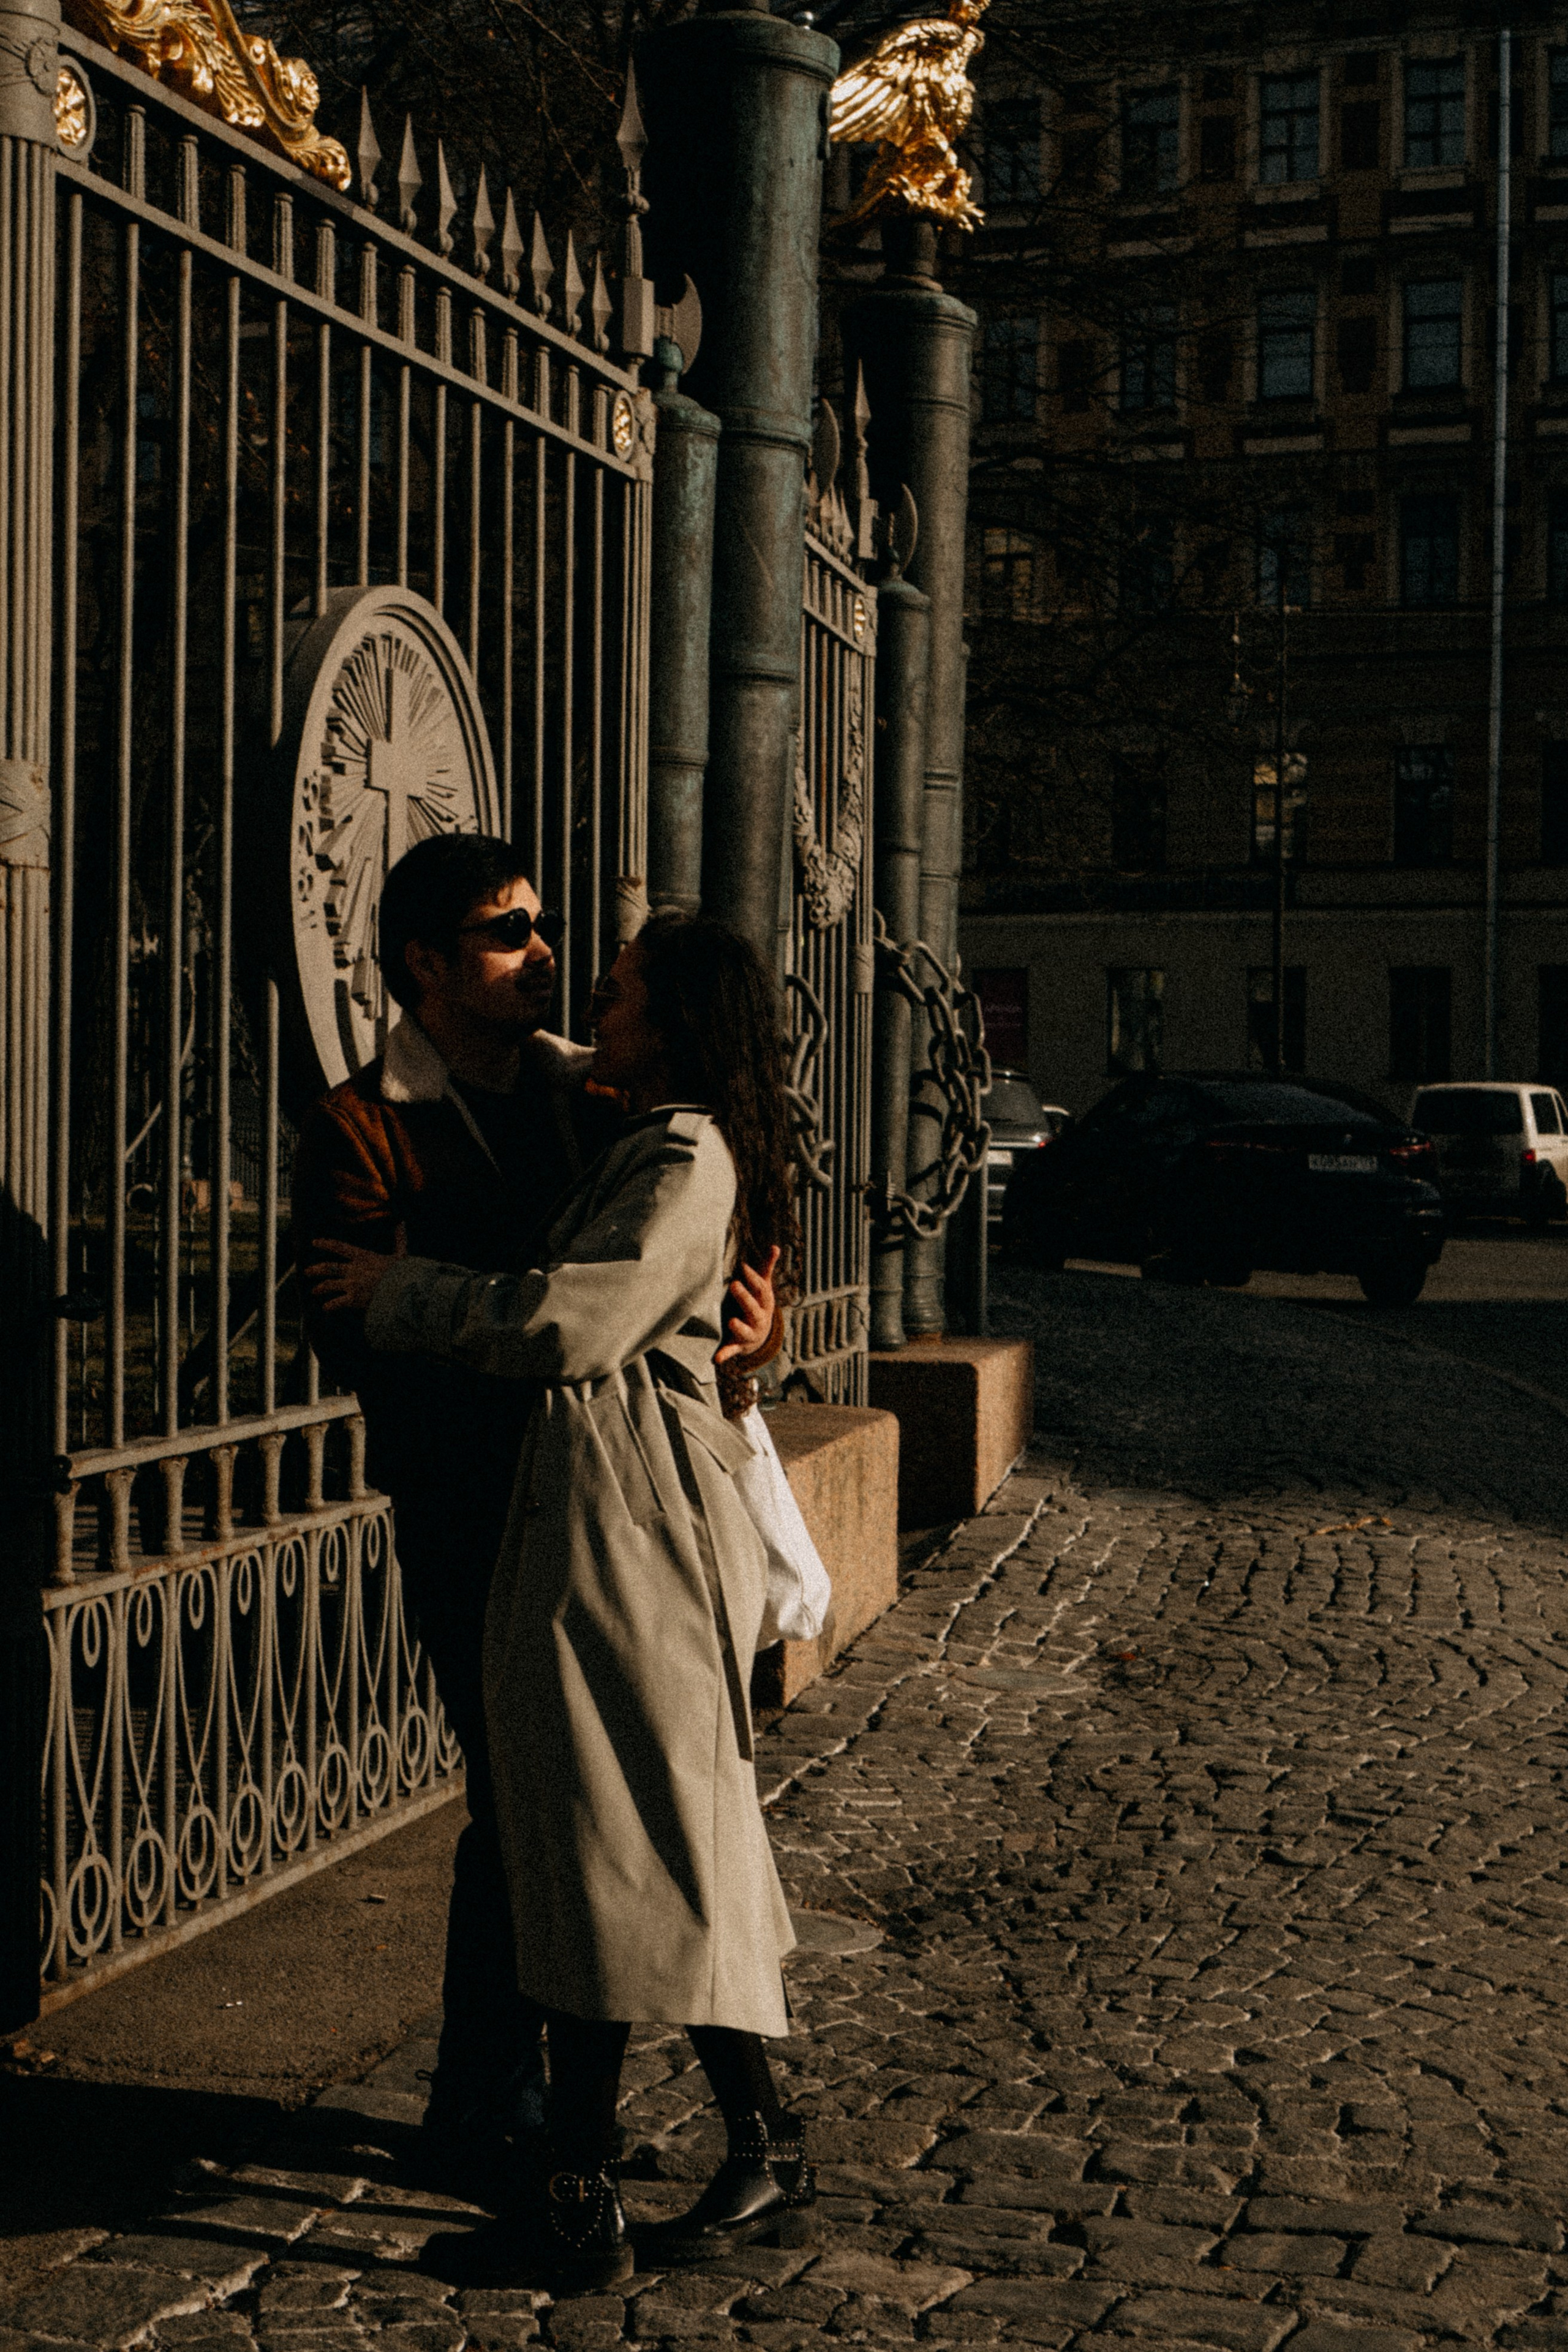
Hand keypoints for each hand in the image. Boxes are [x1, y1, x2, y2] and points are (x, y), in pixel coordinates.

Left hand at [307, 1233, 403, 1314]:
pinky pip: (336, 1303)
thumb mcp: (402, 1255)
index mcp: (364, 1257)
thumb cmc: (403, 1273)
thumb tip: (402, 1223)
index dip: (326, 1244)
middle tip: (306, 1271)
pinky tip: (326, 1308)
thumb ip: (400, 1239)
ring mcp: (352, 1284)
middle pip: (329, 1267)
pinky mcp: (353, 1299)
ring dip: (320, 1287)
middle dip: (316, 1269)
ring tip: (314, 1290)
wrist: (402, 1291)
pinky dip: (330, 1306)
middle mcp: (354, 1269)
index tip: (314, 1242)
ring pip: (329, 1284)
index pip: (340, 1247)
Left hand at [716, 1244, 780, 1364]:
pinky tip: (716, 1358)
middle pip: (754, 1308)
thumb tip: (775, 1246)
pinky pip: (732, 1350)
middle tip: (734, 1285)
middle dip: (744, 1297)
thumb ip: (766, 1268)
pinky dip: (725, 1354)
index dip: (753, 1278)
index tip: (742, 1267)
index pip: (761, 1289)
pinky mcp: (739, 1345)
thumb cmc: (758, 1304)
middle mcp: (759, 1318)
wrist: (761, 1336)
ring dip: (739, 1327)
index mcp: (764, 1303)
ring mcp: (750, 1333)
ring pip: (746, 1330)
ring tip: (731, 1321)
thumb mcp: (763, 1288)